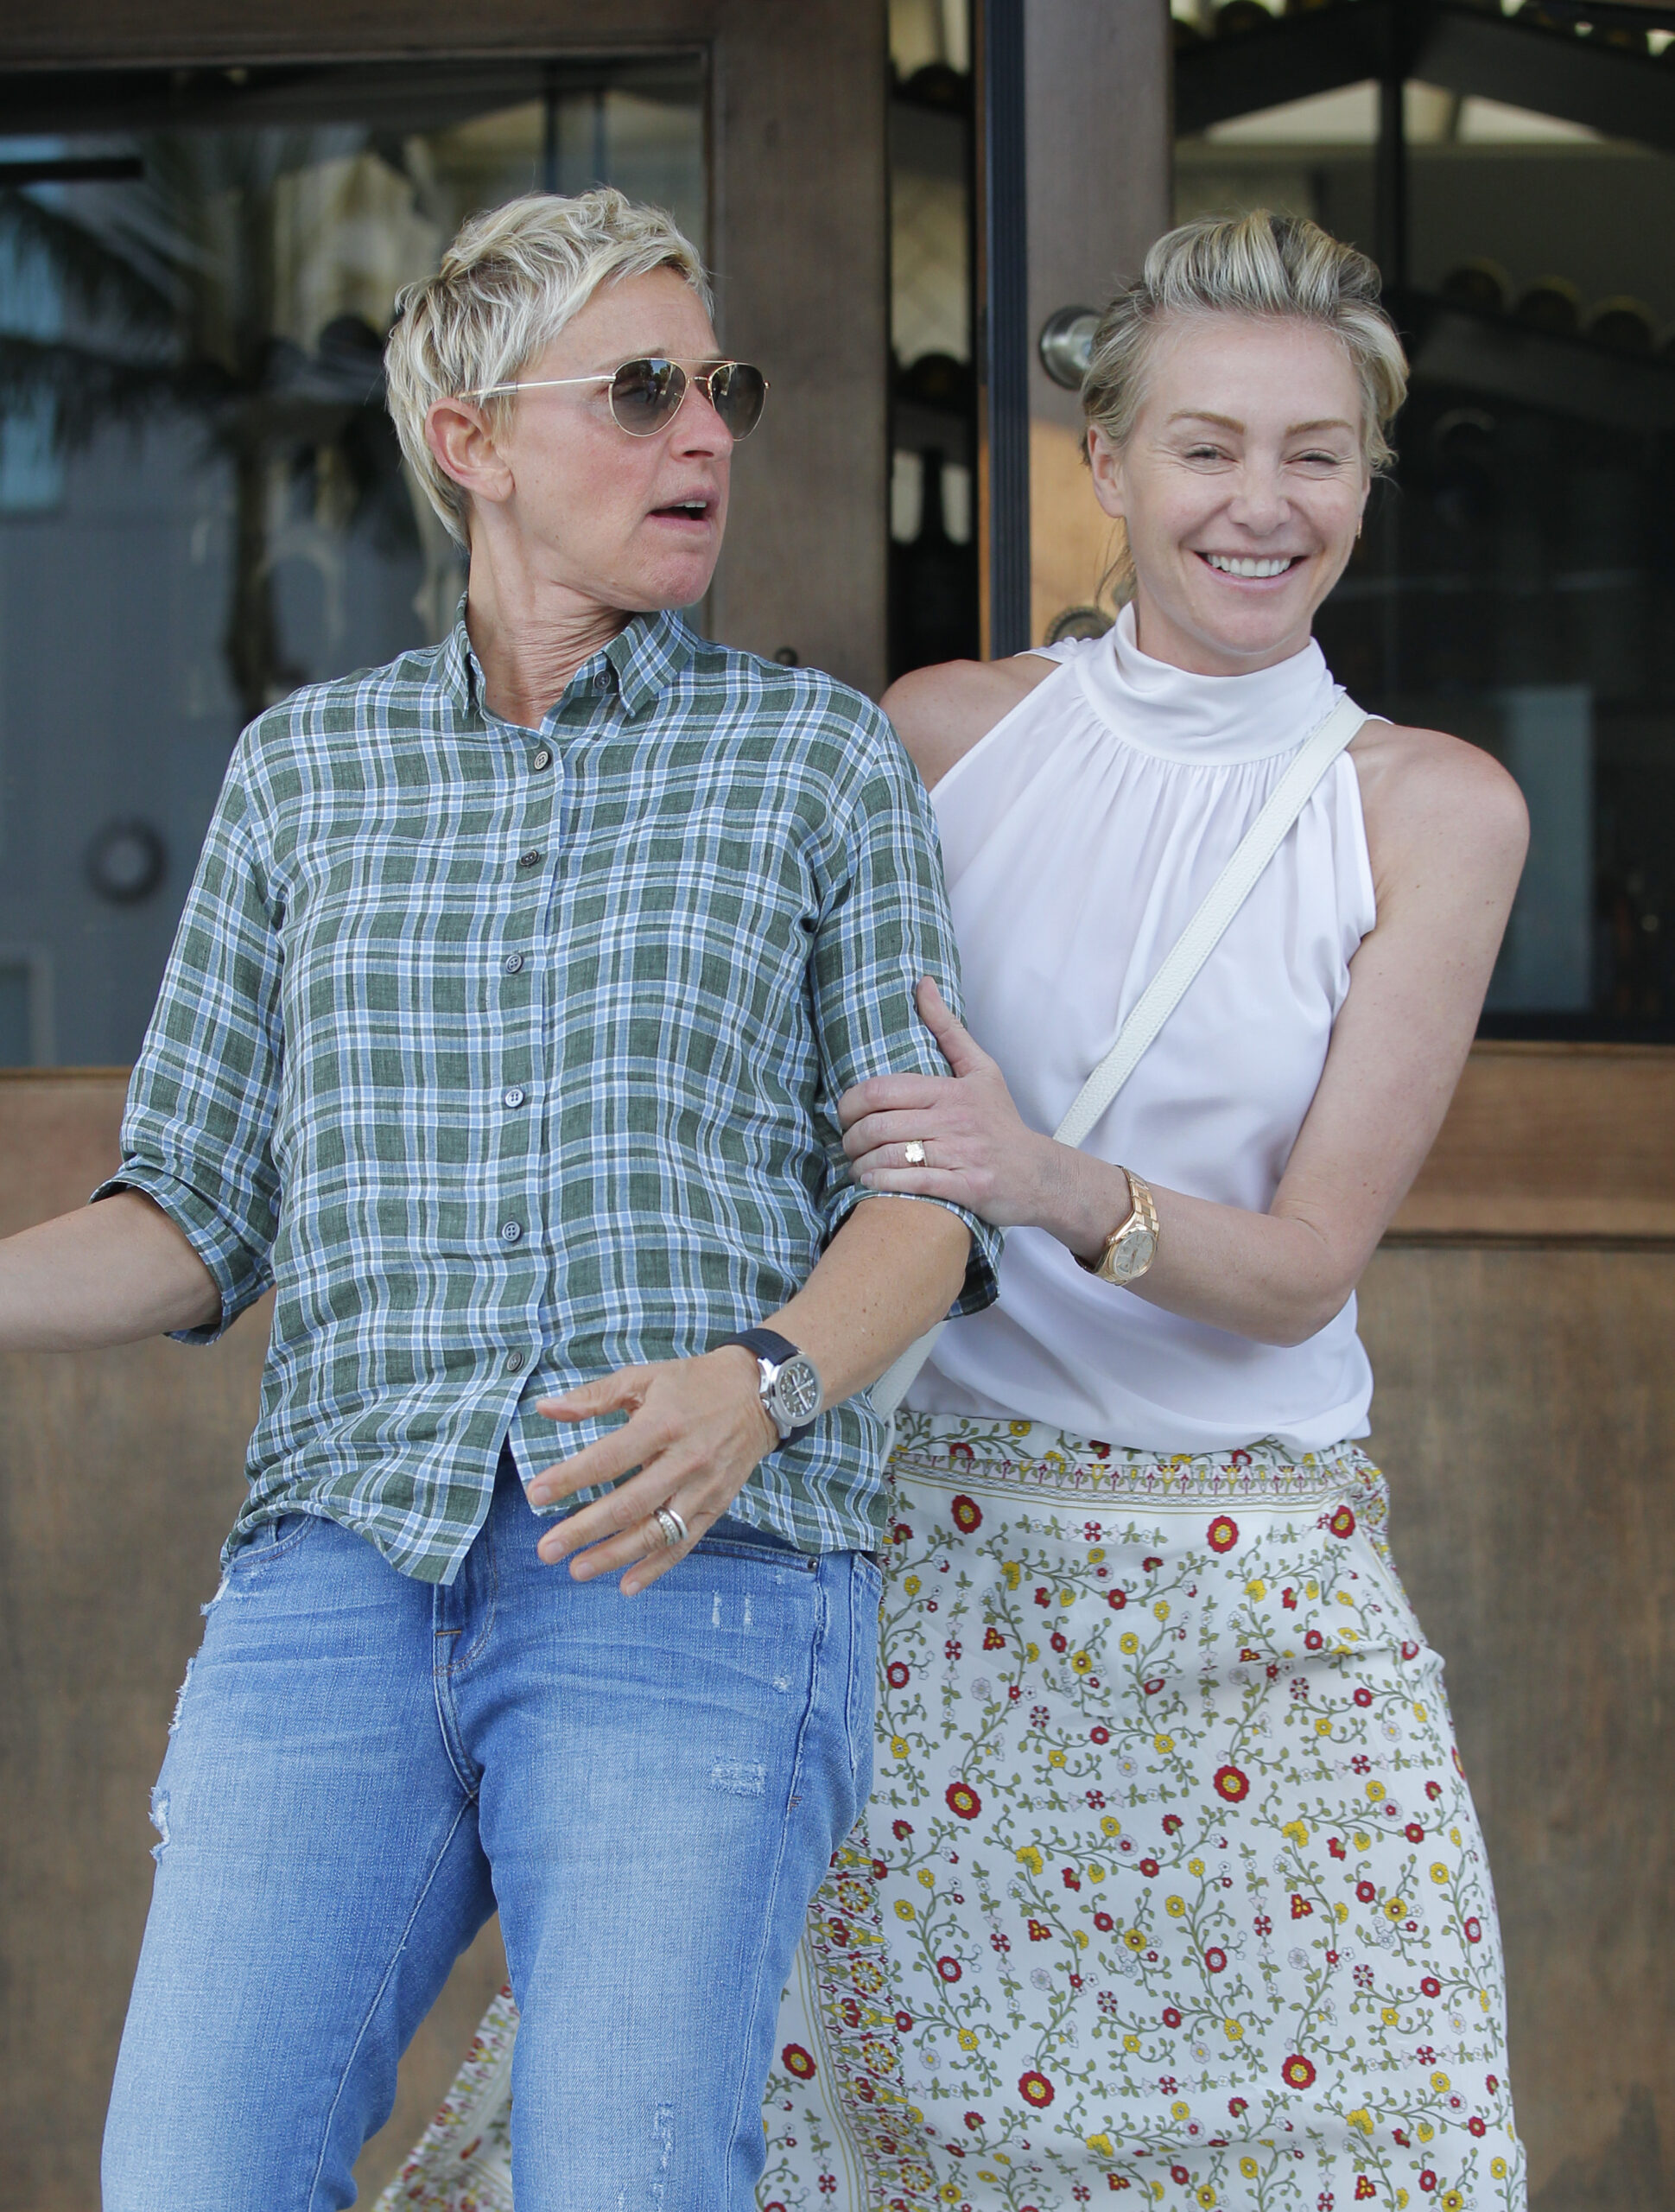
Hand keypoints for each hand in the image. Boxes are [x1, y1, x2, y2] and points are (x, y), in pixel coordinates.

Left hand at [527, 1347, 777, 1593]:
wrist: (760, 1393)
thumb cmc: (693, 1383)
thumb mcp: (644, 1378)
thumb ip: (593, 1396)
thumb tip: (545, 1409)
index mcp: (662, 1424)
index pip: (609, 1458)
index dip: (571, 1478)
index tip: (536, 1494)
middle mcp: (685, 1460)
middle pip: (629, 1504)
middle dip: (584, 1529)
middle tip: (546, 1549)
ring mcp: (703, 1487)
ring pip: (656, 1531)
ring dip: (614, 1555)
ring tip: (577, 1570)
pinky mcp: (717, 1505)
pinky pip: (684, 1542)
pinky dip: (656, 1567)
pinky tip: (627, 1584)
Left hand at [838, 977, 1052, 1228]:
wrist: (1038, 1172)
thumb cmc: (1000, 1120)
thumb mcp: (981, 1069)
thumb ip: (947, 1029)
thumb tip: (922, 984)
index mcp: (950, 1090)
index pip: (882, 1091)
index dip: (849, 1103)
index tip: (844, 1114)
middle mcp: (955, 1120)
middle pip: (879, 1126)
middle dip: (851, 1138)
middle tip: (847, 1143)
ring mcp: (961, 1155)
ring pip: (892, 1156)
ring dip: (862, 1163)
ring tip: (856, 1165)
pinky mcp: (967, 1187)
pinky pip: (913, 1184)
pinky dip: (882, 1183)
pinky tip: (870, 1181)